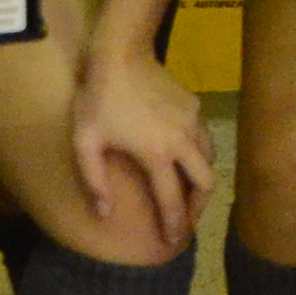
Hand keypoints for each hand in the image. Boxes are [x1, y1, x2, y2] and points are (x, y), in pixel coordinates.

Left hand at [69, 45, 217, 248]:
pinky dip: (199, 155)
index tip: (174, 241)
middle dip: (198, 207)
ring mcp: (192, 122)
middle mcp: (182, 142)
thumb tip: (105, 213)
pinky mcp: (193, 106)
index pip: (172, 201)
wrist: (120, 53)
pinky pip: (203, 138)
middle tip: (186, 219)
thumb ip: (95, 181)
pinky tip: (183, 156)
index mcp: (157, 155)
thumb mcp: (86, 142)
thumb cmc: (98, 99)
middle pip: (205, 183)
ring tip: (188, 191)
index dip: (174, 225)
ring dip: (201, 181)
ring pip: (210, 160)